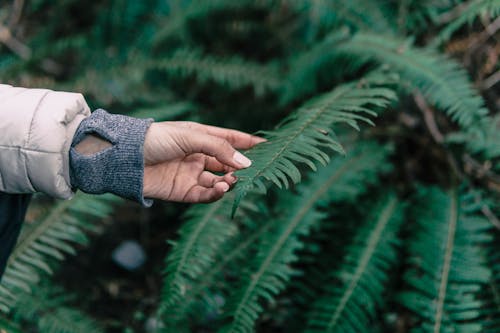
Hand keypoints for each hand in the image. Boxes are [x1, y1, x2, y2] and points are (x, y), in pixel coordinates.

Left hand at [142, 121, 264, 202]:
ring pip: (219, 181)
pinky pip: (206, 195)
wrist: (124, 158)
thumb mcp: (190, 136)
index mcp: (200, 137)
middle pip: (227, 163)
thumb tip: (245, 163)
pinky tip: (222, 188)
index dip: (247, 142)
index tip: (268, 145)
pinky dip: (216, 193)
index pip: (229, 139)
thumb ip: (219, 148)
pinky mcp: (183, 192)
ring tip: (231, 180)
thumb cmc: (155, 138)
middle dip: (240, 167)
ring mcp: (191, 174)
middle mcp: (198, 156)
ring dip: (229, 181)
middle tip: (253, 171)